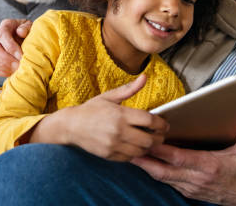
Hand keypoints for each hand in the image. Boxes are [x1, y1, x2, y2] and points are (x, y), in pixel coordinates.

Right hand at [0, 19, 32, 76]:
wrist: (26, 40)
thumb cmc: (29, 33)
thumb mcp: (31, 27)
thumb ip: (26, 28)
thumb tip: (20, 32)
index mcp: (5, 26)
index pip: (2, 34)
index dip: (11, 47)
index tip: (21, 56)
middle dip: (7, 59)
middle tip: (19, 66)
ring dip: (4, 67)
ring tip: (17, 70)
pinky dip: (2, 72)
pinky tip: (13, 73)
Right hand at [34, 74, 168, 161]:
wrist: (70, 126)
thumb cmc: (91, 109)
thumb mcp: (109, 96)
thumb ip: (129, 89)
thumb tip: (145, 77)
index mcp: (120, 114)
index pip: (149, 121)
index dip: (161, 124)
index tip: (164, 124)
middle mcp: (118, 131)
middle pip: (149, 139)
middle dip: (158, 137)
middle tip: (159, 134)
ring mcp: (113, 145)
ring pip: (141, 151)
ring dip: (148, 147)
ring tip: (148, 140)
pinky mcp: (109, 155)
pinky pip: (130, 158)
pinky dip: (136, 153)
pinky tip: (135, 146)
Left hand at [131, 119, 235, 203]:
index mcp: (208, 167)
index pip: (180, 158)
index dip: (163, 151)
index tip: (149, 141)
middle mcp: (196, 178)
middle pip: (165, 171)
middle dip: (146, 161)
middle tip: (130, 149)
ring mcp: (189, 186)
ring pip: (162, 178)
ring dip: (146, 167)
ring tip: (131, 154)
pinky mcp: (186, 191)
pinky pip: (166, 181)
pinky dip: (154, 172)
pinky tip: (144, 163)